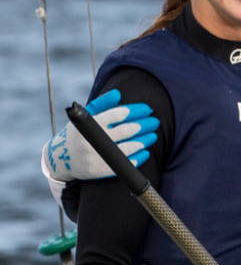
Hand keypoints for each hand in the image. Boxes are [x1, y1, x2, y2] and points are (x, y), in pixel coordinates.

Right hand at [41, 90, 158, 180]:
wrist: (60, 159)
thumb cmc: (80, 132)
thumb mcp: (85, 116)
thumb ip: (102, 104)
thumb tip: (118, 94)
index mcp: (90, 124)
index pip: (118, 114)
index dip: (136, 111)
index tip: (148, 109)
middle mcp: (93, 140)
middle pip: (126, 130)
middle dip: (144, 125)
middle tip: (155, 122)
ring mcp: (97, 156)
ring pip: (128, 147)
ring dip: (144, 141)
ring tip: (153, 135)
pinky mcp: (100, 170)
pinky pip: (123, 164)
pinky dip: (137, 158)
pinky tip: (145, 152)